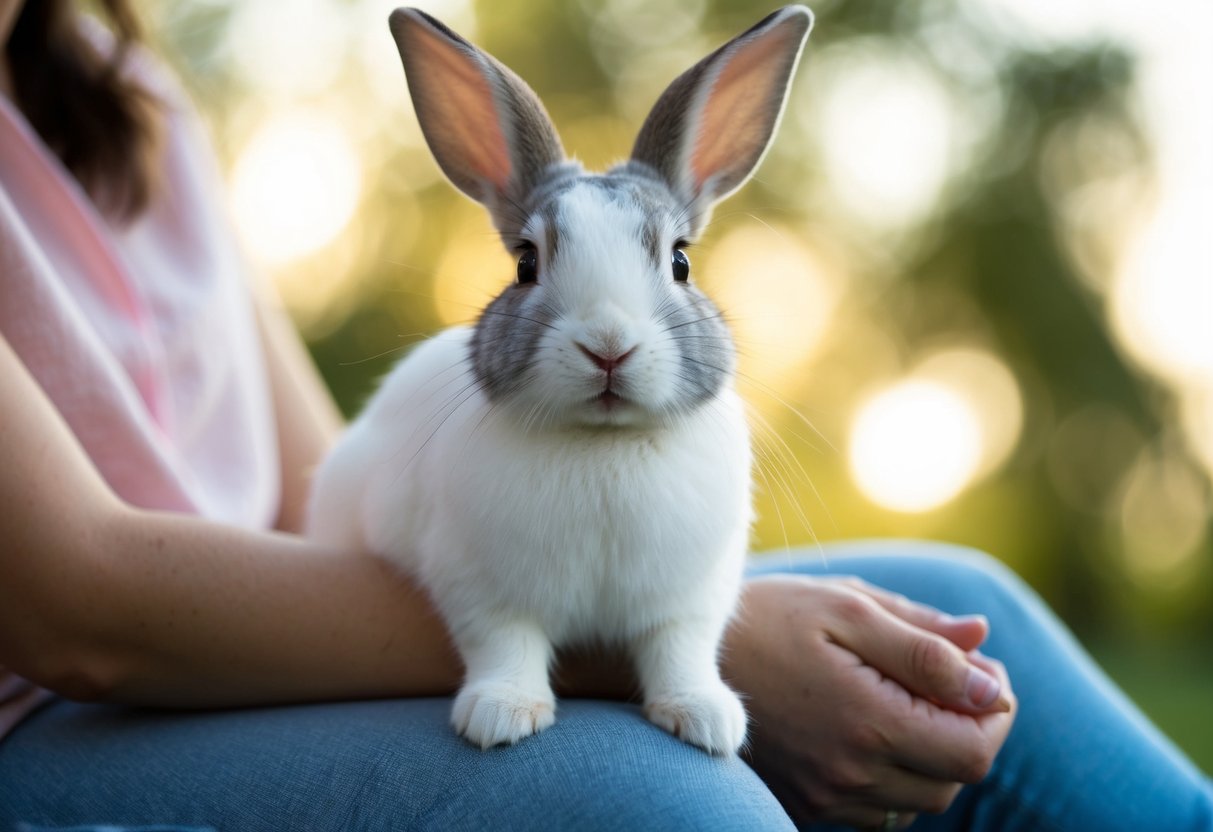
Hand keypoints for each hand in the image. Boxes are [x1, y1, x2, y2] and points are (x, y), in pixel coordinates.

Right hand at [723, 574, 1016, 828]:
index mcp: (868, 721)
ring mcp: (823, 796)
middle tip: (954, 682)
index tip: (984, 672)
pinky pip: (876, 811)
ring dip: (933, 758)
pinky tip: (873, 730)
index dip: (996, 712)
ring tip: (910, 702)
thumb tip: (987, 659)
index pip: (974, 749)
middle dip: (967, 731)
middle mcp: (849, 772)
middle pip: (952, 780)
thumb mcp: (846, 608)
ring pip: (917, 801)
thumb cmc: (767, 617)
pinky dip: (893, 778)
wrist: (680, 655)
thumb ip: (923, 643)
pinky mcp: (803, 803)